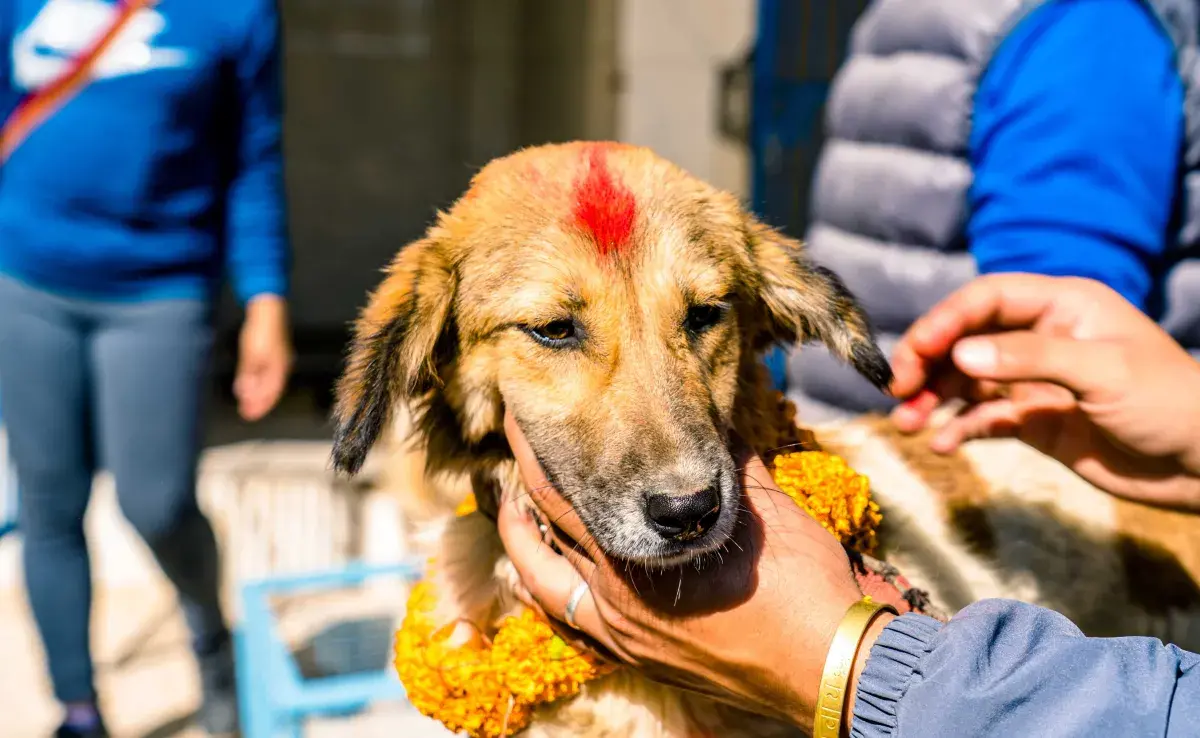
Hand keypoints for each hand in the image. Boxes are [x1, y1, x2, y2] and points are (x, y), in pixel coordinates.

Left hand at [234, 294, 292, 420]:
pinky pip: (264, 373)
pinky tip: (250, 383)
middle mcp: (280, 366)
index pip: (270, 393)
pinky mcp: (270, 352)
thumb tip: (245, 393)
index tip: (249, 415)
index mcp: (278, 368)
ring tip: (246, 402)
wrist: (266, 309)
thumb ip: (249, 375)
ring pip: (267, 382)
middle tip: (246, 413)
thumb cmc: (262, 330)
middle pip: (270, 390)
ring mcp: (276, 359)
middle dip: (258, 403)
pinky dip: (257, 381)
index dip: (260, 406)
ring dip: (257, 394)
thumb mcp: (252, 355)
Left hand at [497, 411, 904, 731]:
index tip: (516, 421)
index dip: (529, 455)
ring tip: (516, 514)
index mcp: (635, 559)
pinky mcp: (640, 660)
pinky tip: (547, 580)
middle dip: (518, 492)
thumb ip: (725, 461)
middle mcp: (616, 601)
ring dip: (525, 546)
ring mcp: (623, 637)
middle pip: (541, 537)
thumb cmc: (802, 586)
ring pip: (545, 587)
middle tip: (507, 457)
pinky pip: (573, 628)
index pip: (557, 497)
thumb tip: (713, 416)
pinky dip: (551, 598)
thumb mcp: (763, 507)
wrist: (832, 665)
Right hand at [889, 274, 1199, 510]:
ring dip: (934, 400)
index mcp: (1062, 307)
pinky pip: (983, 419)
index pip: (986, 300)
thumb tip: (959, 355)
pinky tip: (942, 444)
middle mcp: (1041, 338)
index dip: (945, 321)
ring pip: (967, 382)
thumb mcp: (1103, 372)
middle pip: (966, 339)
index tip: (915, 353)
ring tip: (907, 424)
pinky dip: (958, 429)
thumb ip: (1030, 360)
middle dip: (929, 362)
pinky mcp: (1034, 420)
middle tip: (899, 389)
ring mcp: (1034, 381)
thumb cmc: (1169, 403)